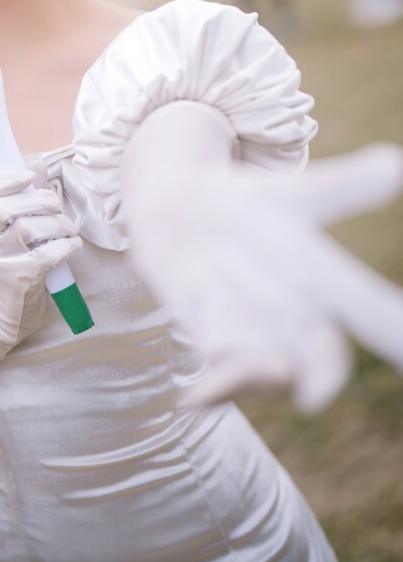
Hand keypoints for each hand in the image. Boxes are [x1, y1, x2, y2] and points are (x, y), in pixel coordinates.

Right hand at [0, 163, 82, 349]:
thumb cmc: (12, 262)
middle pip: (4, 209)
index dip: (4, 182)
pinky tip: (72, 245)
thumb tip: (38, 164)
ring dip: (57, 223)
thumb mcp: (9, 231)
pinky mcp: (17, 279)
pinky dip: (65, 245)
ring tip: (68, 228)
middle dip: (38, 200)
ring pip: (28, 229)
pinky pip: (45, 255)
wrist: (4, 313)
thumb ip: (23, 197)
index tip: (28, 177)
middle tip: (56, 205)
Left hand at [124, 142, 402, 411]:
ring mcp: (254, 336)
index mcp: (325, 282)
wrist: (180, 215)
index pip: (372, 316)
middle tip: (316, 390)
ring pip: (270, 370)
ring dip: (265, 372)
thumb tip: (393, 165)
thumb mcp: (298, 194)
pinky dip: (215, 387)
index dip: (396, 337)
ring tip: (266, 367)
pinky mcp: (211, 343)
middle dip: (323, 376)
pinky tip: (195, 397)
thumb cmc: (249, 206)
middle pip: (323, 359)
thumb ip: (344, 186)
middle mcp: (297, 321)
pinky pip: (219, 372)